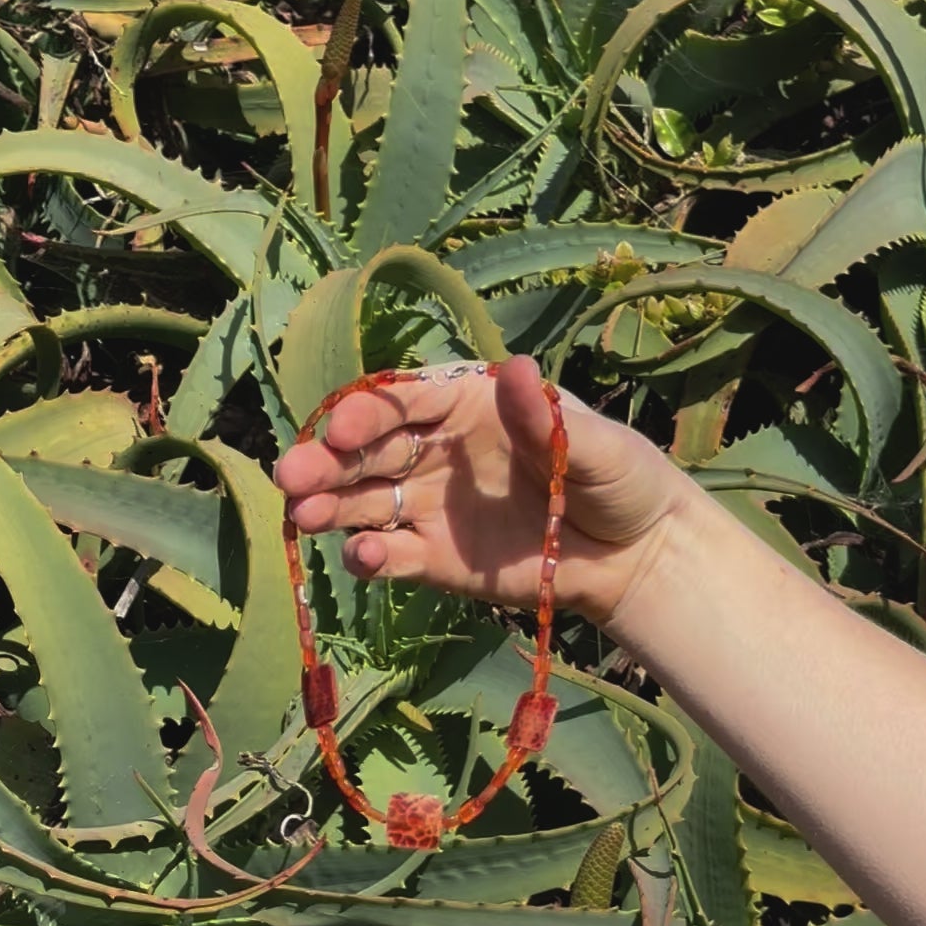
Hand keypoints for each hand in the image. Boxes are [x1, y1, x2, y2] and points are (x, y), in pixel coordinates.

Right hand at [273, 357, 693, 629]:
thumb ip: (547, 419)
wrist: (634, 555)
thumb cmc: (619, 480)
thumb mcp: (595, 445)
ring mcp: (428, 506)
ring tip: (301, 517)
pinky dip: (368, 556)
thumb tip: (517, 366)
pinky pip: (389, 555)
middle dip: (324, 461)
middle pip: (366, 451)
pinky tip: (362, 557)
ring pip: (362, 502)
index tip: (342, 427)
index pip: (403, 401)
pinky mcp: (433, 559)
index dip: (368, 413)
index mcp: (466, 406)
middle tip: (291, 476)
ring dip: (328, 507)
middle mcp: (434, 451)